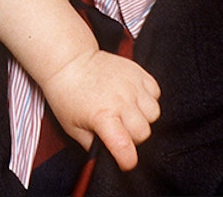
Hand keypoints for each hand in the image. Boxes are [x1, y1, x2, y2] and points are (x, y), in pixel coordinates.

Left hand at [40, 51, 160, 171]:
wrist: (69, 62)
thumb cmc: (67, 94)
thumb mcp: (72, 128)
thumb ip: (92, 145)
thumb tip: (107, 156)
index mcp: (103, 117)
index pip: (126, 148)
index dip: (127, 161)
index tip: (124, 161)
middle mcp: (121, 101)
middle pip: (144, 133)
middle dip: (134, 138)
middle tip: (120, 131)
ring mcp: (132, 85)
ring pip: (154, 114)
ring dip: (143, 118)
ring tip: (127, 113)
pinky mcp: (137, 72)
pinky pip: (156, 93)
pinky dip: (148, 99)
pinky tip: (133, 99)